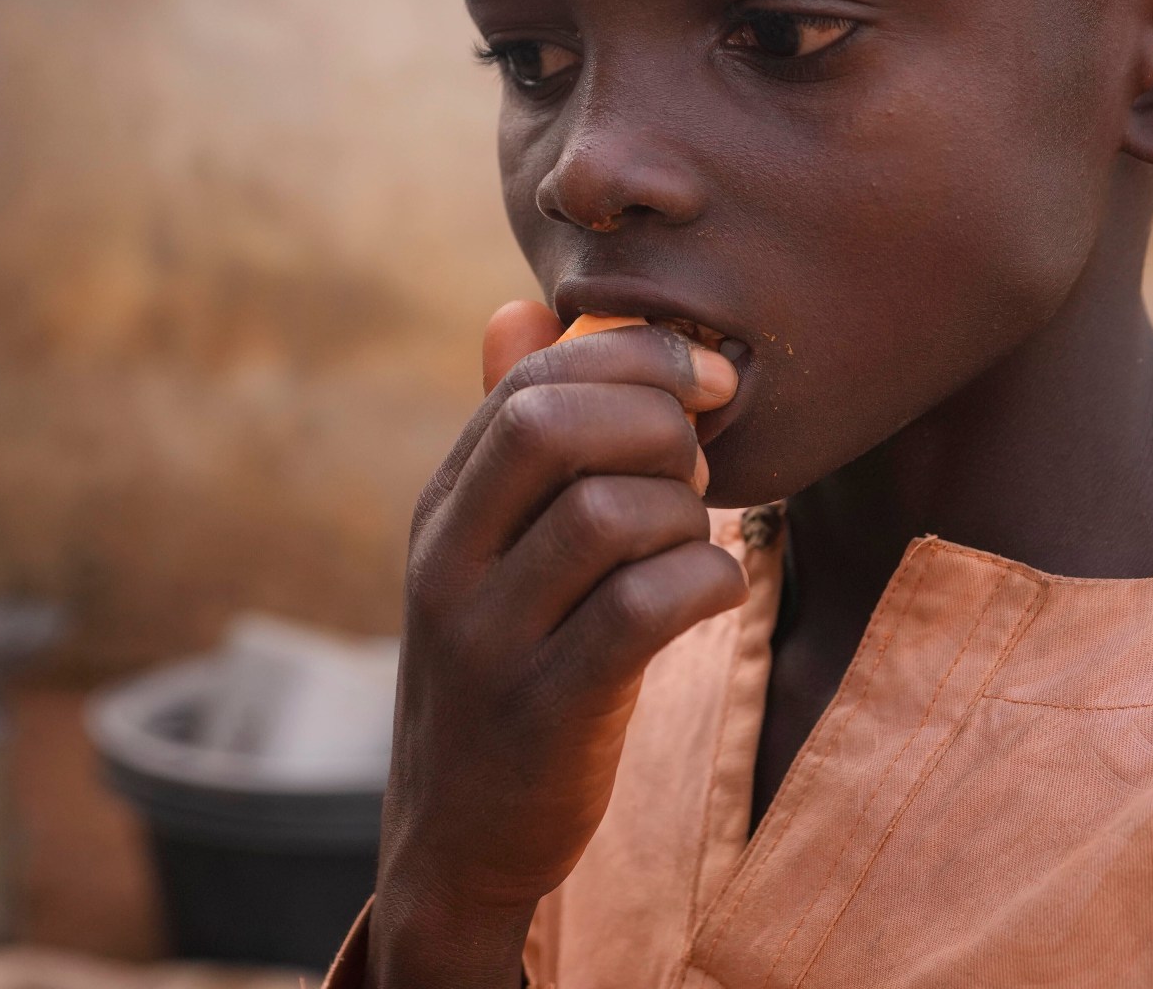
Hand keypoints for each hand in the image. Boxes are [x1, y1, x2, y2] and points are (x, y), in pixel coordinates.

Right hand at [368, 301, 745, 987]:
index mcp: (442, 510)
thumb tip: (517, 311)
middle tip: (698, 467)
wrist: (456, 840)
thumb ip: (506, 438)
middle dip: (658, 423)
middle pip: (553, 427)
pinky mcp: (547, 715)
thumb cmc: (502, 668)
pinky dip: (704, 584)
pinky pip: (644, 611)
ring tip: (692, 540)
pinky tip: (711, 593)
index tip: (708, 383)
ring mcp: (491, 642)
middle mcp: (448, 564)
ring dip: (685, 514)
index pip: (526, 384)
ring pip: (610, 513)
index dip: (635, 359)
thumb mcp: (484, 552)